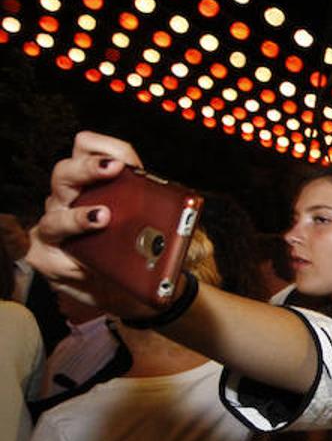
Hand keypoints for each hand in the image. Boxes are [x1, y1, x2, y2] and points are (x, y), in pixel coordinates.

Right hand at [29, 132, 154, 316]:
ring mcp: (53, 224)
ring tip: (102, 218)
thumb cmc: (134, 255)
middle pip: (67, 172)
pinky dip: (67, 259)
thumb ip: (157, 215)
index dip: (107, 147)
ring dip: (78, 216)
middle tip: (113, 169)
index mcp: (93, 183)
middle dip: (89, 168)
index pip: (88, 148)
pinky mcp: (43, 254)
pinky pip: (45, 250)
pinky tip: (79, 264)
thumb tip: (177, 215)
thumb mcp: (151, 231)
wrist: (120, 292)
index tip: (125, 159)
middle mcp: (68, 198)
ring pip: (55, 212)